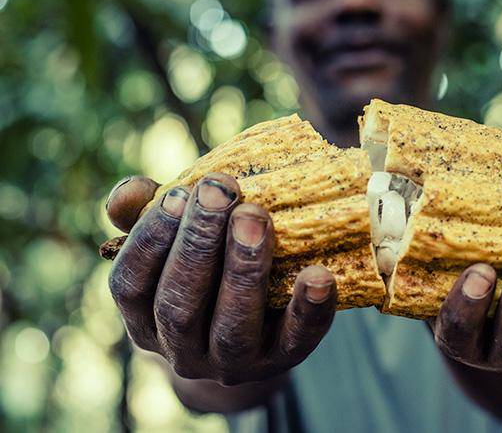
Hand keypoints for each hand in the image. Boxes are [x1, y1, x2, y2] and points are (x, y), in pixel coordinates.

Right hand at [105, 173, 336, 384]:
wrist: (254, 334)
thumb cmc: (207, 268)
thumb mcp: (175, 240)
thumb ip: (148, 212)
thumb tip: (130, 192)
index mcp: (145, 319)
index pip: (131, 285)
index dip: (150, 239)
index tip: (178, 192)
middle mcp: (181, 350)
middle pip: (179, 306)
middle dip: (198, 243)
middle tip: (221, 191)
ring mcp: (231, 363)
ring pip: (231, 327)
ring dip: (242, 269)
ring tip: (255, 217)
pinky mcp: (282, 361)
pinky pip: (296, 340)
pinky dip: (308, 308)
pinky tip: (319, 273)